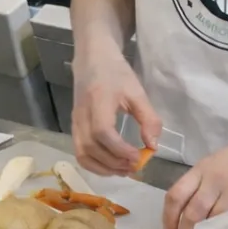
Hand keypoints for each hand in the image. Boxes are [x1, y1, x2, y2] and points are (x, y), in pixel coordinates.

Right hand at [70, 48, 160, 176]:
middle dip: (115, 163)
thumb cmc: (116, 73)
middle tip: (136, 166)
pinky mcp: (73, 127)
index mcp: (98, 101)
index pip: (102, 132)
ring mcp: (74, 122)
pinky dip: (94, 165)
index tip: (139, 156)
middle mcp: (82, 114)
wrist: (92, 59)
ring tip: (124, 169)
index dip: (120, 149)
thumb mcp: (137, 92)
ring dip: (104, 168)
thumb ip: (148, 119)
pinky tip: (111, 166)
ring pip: (82, 154)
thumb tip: (153, 147)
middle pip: (91, 147)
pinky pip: (79, 152)